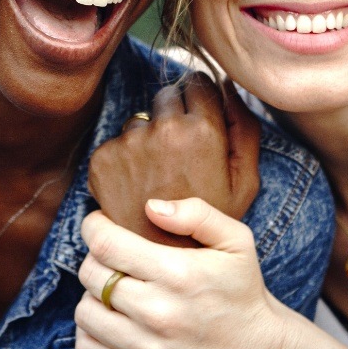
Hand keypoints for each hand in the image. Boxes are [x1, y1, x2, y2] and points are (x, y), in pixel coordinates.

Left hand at [76, 198, 290, 348]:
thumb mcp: (236, 240)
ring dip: (92, 294)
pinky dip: (90, 331)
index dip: (93, 227)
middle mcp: (158, 313)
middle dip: (94, 256)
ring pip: (85, 312)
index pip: (106, 245)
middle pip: (90, 275)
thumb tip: (151, 207)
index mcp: (178, 273)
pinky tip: (110, 318)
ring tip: (111, 287)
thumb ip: (196, 214)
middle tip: (110, 254)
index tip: (99, 223)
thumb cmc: (243, 291)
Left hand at [88, 74, 259, 243]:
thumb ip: (244, 128)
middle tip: (180, 155)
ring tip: (158, 177)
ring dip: (147, 137)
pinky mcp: (102, 159)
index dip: (201, 100)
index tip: (200, 120)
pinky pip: (116, 142)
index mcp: (203, 130)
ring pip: (139, 120)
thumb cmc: (211, 225)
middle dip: (174, 115)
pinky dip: (124, 159)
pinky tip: (137, 188)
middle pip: (166, 95)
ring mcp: (129, 144)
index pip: (197, 82)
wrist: (165, 266)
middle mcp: (163, 130)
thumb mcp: (244, 181)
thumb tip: (228, 85)